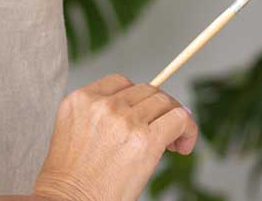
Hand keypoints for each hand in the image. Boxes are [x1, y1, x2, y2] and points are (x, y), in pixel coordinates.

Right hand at [33, 75, 196, 200]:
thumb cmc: (73, 180)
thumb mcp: (77, 133)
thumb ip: (103, 116)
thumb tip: (150, 110)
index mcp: (80, 100)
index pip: (121, 82)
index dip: (138, 98)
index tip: (144, 116)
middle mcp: (102, 105)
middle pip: (147, 91)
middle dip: (158, 110)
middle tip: (163, 134)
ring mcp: (124, 119)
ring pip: (165, 102)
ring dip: (174, 120)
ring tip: (173, 145)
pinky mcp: (145, 139)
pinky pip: (179, 119)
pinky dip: (188, 130)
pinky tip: (183, 147)